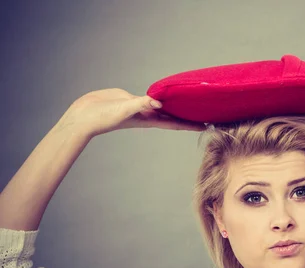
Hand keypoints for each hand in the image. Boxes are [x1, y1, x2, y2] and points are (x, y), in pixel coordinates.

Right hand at [56, 88, 206, 137]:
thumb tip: (158, 102)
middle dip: (189, 116)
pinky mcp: (131, 99)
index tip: (209, 127)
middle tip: (207, 114)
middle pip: (174, 116)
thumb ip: (141, 105)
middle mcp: (147, 114)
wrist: (84, 116)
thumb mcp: (124, 110)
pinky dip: (159, 95)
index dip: (192, 125)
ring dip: (175, 106)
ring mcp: (139, 107)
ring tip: (191, 104)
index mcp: (149, 119)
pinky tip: (165, 92)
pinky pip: (150, 96)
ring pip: (163, 106)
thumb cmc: (103, 118)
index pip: (176, 123)